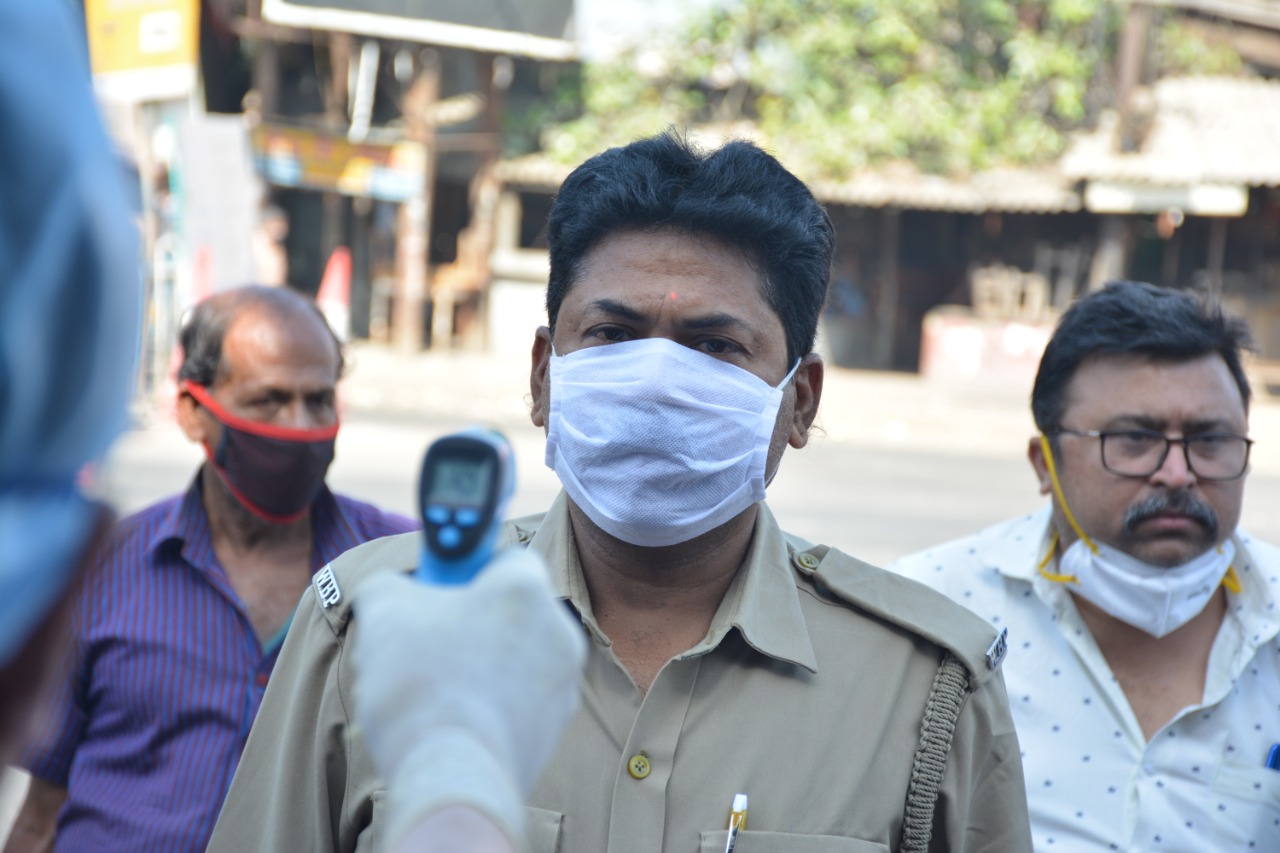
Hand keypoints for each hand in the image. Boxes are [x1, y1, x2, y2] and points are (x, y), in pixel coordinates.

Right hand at [352, 548, 585, 848]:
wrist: (452, 777)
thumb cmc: (423, 684)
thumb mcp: (383, 608)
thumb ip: (388, 584)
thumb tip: (387, 591)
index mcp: (528, 589)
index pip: (504, 557)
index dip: (464, 568)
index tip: (435, 588)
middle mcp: (559, 631)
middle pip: (506, 612)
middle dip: (465, 622)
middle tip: (422, 641)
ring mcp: (561, 685)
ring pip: (510, 660)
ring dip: (473, 667)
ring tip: (428, 690)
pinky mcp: (552, 731)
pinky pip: (513, 703)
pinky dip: (484, 707)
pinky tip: (447, 723)